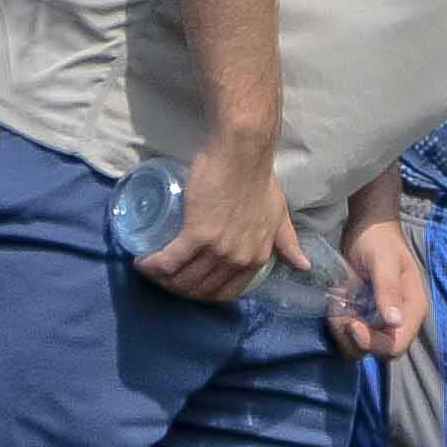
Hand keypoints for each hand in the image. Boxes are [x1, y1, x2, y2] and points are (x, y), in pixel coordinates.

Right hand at [137, 132, 295, 303]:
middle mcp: (238, 260)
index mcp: (257, 259)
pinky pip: (169, 261)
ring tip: (150, 269)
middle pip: (200, 288)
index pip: (226, 292)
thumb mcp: (278, 216)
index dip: (202, 292)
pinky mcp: (196, 235)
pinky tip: (142, 263)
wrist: (241, 154)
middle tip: (162, 276)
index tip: (188, 283)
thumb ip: (287, 242)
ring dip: (161, 279)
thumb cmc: (258, 179)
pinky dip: (153, 266)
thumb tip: (303, 266)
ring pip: (182, 278)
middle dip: (177, 287)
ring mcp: (218, 250)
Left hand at [326, 211, 429, 359]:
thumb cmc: (378, 240)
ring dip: (343, 331)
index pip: (396, 345)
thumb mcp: (383, 262)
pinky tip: (336, 303)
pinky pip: (351, 333)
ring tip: (336, 305)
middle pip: (378, 350)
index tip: (351, 323)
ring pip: (361, 345)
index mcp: (413, 308)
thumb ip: (388, 289)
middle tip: (339, 312)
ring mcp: (383, 320)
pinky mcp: (367, 316)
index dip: (372, 342)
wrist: (367, 227)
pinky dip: (340, 323)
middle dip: (354, 336)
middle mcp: (401, 319)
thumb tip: (395, 321)